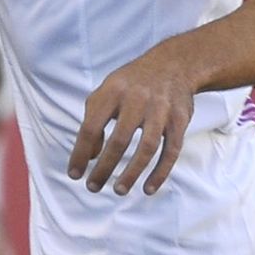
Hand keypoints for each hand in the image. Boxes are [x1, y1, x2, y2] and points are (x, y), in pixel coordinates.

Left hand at [69, 49, 195, 196]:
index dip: (81, 153)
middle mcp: (137, 99)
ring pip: (147, 148)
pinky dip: (160, 173)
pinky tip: (148, 189)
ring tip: (118, 190)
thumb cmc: (132, 84)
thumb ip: (94, 121)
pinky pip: (171, 151)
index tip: (75, 174)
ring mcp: (161, 109)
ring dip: (132, 173)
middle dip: (104, 168)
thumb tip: (89, 157)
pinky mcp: (180, 119)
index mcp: (113, 91)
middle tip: (93, 187)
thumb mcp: (107, 92)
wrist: (174, 64)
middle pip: (119, 140)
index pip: (91, 127)